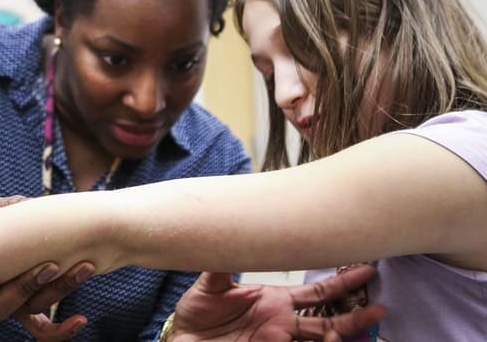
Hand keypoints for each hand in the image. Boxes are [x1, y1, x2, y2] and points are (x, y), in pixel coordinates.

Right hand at [0, 196, 92, 340]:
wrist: (3, 247)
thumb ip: (0, 209)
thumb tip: (22, 205)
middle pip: (1, 307)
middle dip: (26, 287)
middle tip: (50, 265)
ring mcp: (13, 306)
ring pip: (33, 308)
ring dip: (59, 290)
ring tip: (83, 268)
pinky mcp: (31, 311)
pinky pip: (44, 330)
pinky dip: (62, 330)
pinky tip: (81, 320)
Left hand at [167, 267, 385, 341]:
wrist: (183, 341)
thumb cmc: (197, 315)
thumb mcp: (209, 285)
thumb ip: (223, 264)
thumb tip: (228, 233)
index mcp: (275, 301)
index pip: (316, 291)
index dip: (341, 282)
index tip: (365, 268)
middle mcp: (283, 322)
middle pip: (328, 318)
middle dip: (355, 313)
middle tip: (381, 306)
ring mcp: (278, 340)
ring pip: (321, 338)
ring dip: (341, 333)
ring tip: (362, 323)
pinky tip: (331, 338)